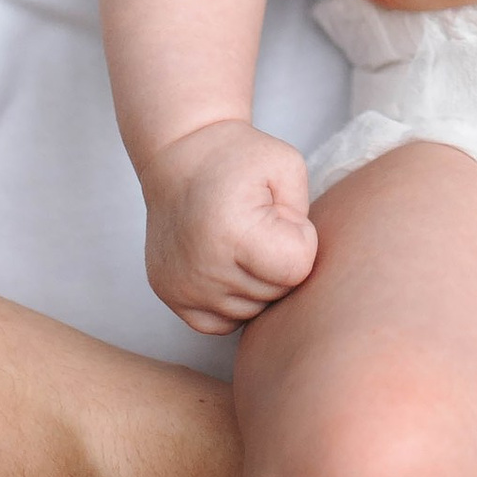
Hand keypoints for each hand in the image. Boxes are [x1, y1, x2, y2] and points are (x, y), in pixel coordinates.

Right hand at [144, 120, 316, 337]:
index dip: (299, 239)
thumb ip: (306, 218)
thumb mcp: (288, 167)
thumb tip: (297, 271)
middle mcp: (202, 267)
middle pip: (275, 293)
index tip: (280, 214)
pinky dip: (231, 301)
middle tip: (257, 224)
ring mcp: (182, 285)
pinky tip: (227, 266)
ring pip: (251, 311)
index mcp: (232, 233)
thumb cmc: (240, 159)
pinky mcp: (169, 294)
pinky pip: (220, 322)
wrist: (180, 154)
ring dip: (256, 282)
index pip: (297, 269)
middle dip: (278, 261)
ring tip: (240, 241)